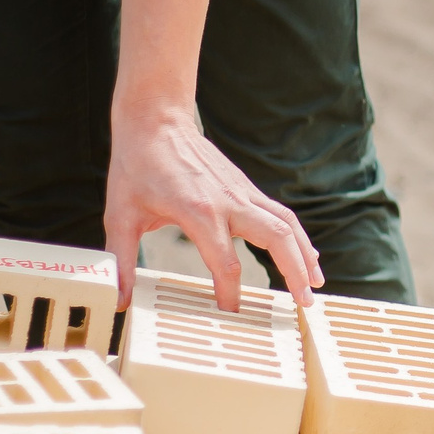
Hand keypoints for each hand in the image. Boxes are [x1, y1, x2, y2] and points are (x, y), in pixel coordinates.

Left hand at [103, 104, 322, 309]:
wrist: (155, 120)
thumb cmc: (136, 167)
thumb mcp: (120, 216)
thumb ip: (121, 260)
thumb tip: (117, 299)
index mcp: (199, 212)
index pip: (225, 262)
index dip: (230, 293)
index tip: (230, 313)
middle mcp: (229, 201)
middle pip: (277, 240)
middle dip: (294, 273)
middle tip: (305, 304)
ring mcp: (241, 191)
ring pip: (286, 224)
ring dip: (305, 253)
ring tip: (316, 282)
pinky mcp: (245, 186)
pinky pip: (279, 212)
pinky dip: (296, 235)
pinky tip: (304, 252)